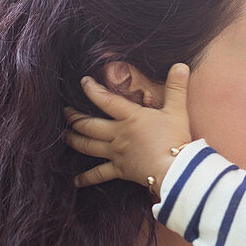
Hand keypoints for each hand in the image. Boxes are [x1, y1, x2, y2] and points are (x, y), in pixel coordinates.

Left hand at [63, 63, 192, 189]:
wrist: (176, 169)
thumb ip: (176, 87)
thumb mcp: (178, 110)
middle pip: (89, 124)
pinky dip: (86, 178)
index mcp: (130, 117)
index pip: (106, 100)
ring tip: (64, 135)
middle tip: (65, 111)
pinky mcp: (120, 170)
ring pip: (88, 146)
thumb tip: (181, 65)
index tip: (83, 82)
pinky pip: (99, 174)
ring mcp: (116, 153)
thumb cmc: (176, 139)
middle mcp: (118, 134)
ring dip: (74, 140)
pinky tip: (76, 181)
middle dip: (74, 117)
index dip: (92, 90)